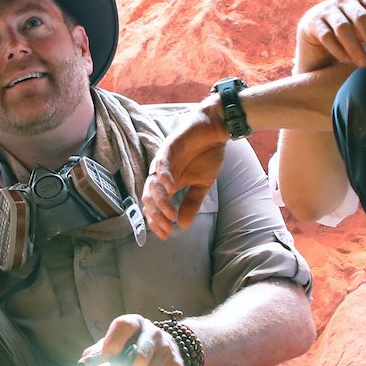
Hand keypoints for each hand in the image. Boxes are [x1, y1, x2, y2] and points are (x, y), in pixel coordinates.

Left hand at [81, 315, 183, 365]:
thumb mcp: (113, 343)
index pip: (124, 326)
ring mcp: (168, 348)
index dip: (113, 343)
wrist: (161, 346)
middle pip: (140, 358)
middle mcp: (153, 333)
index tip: (105, 361)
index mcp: (134, 322)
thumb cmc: (129, 347)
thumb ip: (97, 353)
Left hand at [141, 110, 227, 237]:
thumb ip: (191, 203)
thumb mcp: (202, 185)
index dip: (156, 221)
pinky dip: (164, 177)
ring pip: (152, 183)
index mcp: (168, 184)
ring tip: (170, 214)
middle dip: (156, 215)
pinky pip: (161, 164)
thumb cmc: (207, 155)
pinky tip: (171, 188)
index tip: (166, 234)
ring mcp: (164, 161)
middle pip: (149, 197)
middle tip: (167, 227)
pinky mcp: (169, 148)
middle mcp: (162, 174)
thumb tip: (183, 225)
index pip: (155, 205)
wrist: (215, 131)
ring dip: (160, 201)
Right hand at [295, 0, 365, 71]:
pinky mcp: (314, 24)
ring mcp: (327, 11)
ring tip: (365, 64)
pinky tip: (347, 60)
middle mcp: (345, 1)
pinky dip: (338, 49)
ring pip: (343, 28)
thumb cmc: (350, 28)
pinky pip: (326, 36)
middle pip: (361, 17)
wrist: (315, 29)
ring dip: (355, 47)